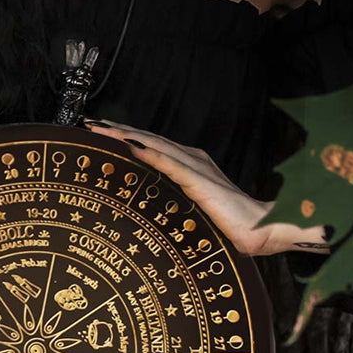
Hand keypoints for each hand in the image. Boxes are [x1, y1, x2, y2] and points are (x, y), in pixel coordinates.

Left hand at [82, 119, 329, 255]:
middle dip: (118, 130)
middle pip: (148, 139)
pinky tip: (132, 147)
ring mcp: (196, 168)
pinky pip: (170, 164)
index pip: (151, 145)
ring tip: (102, 129)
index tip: (100, 131)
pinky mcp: (200, 182)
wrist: (260, 229)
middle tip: (91, 122)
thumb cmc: (230, 224)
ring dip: (126, 136)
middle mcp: (192, 159)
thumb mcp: (194, 209)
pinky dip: (150, 153)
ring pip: (154, 145)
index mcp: (191, 164)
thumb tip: (149, 204)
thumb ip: (175, 199)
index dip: (126, 135)